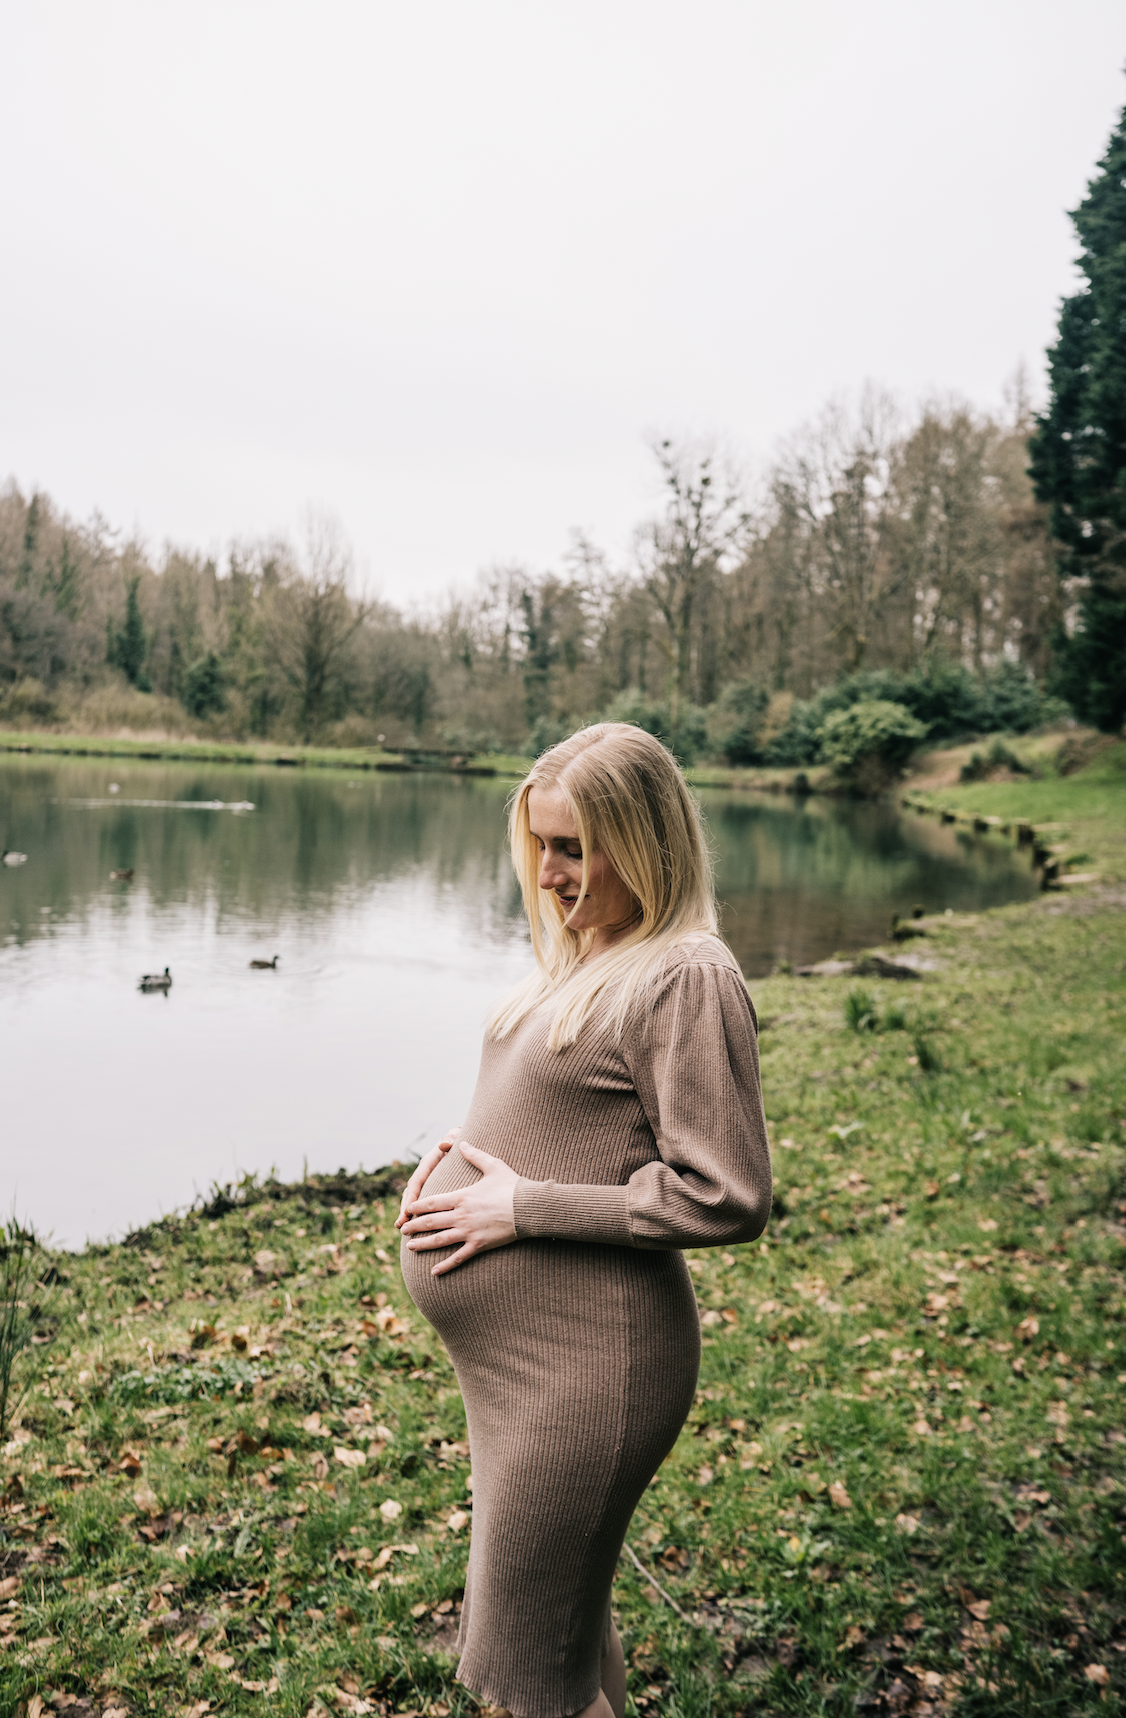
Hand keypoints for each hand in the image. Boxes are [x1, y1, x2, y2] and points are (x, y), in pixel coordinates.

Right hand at [395, 1128, 460, 1230]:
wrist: (464, 1139)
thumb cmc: (460, 1139)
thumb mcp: (456, 1137)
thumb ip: (451, 1139)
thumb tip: (444, 1144)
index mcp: (429, 1162)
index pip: (417, 1181)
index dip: (411, 1196)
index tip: (407, 1211)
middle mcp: (425, 1172)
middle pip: (411, 1192)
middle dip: (405, 1208)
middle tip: (400, 1224)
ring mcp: (427, 1179)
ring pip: (414, 1197)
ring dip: (407, 1212)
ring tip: (402, 1227)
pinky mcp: (432, 1185)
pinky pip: (422, 1200)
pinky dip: (418, 1211)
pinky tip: (416, 1224)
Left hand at [399, 1141, 517, 1275]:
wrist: (529, 1208)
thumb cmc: (513, 1186)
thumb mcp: (493, 1165)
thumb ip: (475, 1155)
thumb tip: (462, 1142)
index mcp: (462, 1196)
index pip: (432, 1202)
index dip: (417, 1206)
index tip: (407, 1209)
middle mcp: (461, 1215)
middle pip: (431, 1222)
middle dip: (415, 1226)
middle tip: (402, 1229)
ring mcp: (469, 1232)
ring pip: (440, 1240)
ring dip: (423, 1244)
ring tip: (410, 1247)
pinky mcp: (479, 1245)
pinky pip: (458, 1257)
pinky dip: (445, 1265)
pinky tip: (434, 1272)